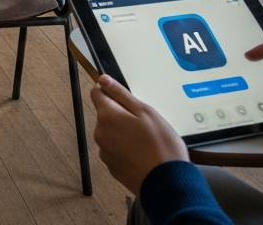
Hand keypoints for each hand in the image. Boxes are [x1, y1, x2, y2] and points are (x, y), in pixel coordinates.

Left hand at [90, 74, 188, 193]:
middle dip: (121, 115)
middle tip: (144, 123)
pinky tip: (143, 154)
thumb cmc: (160, 144)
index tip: (126, 98)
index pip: (96, 93)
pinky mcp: (112, 167)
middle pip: (105, 115)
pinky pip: (116, 150)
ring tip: (146, 141)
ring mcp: (105, 152)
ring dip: (124, 132)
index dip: (110, 91)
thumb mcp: (145, 111)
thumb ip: (120, 94)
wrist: (166, 182)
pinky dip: (126, 149)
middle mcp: (100, 134)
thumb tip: (102, 80)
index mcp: (107, 116)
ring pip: (111, 133)